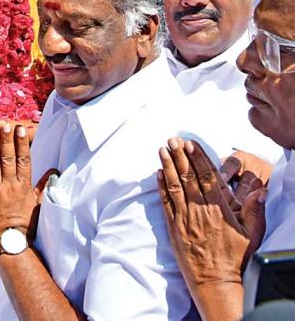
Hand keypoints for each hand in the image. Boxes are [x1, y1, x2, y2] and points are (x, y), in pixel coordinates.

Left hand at [0, 122, 36, 246]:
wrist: (10, 242)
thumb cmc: (24, 224)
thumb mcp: (37, 203)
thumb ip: (43, 185)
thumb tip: (54, 172)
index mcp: (24, 186)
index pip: (23, 160)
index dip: (22, 143)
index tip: (20, 129)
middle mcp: (10, 186)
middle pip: (8, 159)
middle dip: (6, 140)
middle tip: (4, 124)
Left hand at [157, 138, 266, 290]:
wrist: (215, 280)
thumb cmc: (235, 257)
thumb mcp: (251, 234)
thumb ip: (254, 211)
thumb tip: (261, 191)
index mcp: (218, 209)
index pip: (206, 177)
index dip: (198, 159)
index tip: (191, 144)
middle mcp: (199, 210)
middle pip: (188, 177)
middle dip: (180, 156)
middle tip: (173, 139)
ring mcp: (184, 218)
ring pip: (175, 186)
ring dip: (168, 166)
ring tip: (162, 149)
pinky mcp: (173, 227)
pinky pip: (165, 203)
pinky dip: (161, 186)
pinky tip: (158, 173)